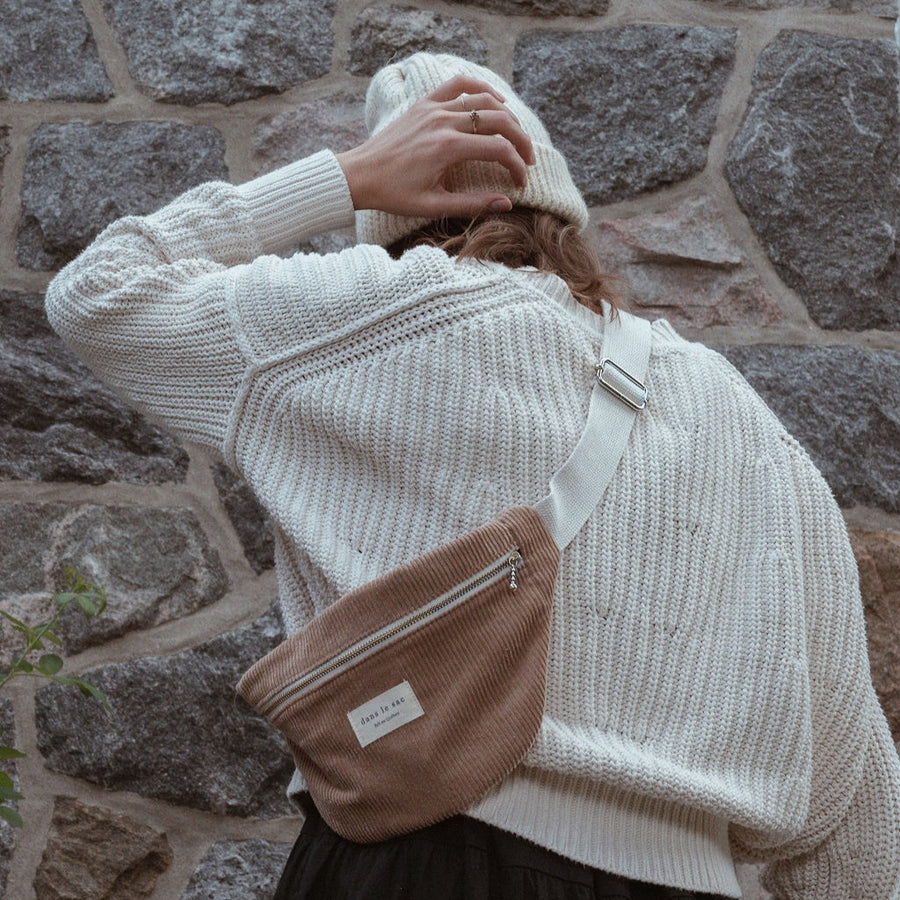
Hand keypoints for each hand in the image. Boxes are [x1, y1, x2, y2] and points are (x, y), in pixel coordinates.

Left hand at [336, 75, 534, 219]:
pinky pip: (459, 84)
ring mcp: (433, 107)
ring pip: (484, 99)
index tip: (520, 184)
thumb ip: (473, 204)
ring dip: (507, 115)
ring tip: (517, 135)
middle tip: (529, 160)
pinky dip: (481, 88)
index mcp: (447, 148)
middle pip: (499, 120)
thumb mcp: (433, 206)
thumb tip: (507, 203)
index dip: (517, 167)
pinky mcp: (425, 103)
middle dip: (521, 141)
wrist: (360, 175)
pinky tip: (495, 101)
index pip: (499, 150)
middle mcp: (443, 121)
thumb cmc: (393, 195)